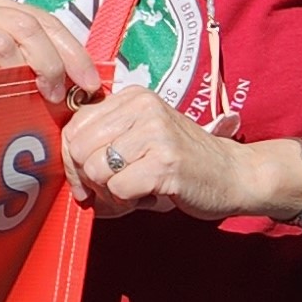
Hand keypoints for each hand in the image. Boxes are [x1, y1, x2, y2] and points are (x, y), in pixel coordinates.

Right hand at [0, 0, 91, 96]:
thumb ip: (27, 53)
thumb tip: (77, 82)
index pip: (45, 19)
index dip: (73, 52)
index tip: (91, 84)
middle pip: (27, 27)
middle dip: (52, 63)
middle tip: (59, 94)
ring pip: (2, 42)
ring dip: (24, 72)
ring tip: (32, 97)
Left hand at [59, 78, 276, 223]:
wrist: (236, 174)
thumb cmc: (182, 163)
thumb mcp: (142, 139)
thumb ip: (105, 143)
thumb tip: (64, 167)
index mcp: (132, 98)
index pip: (74, 126)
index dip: (72, 160)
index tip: (87, 180)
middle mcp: (143, 108)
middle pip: (78, 150)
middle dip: (87, 180)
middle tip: (112, 191)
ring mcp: (156, 134)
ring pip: (95, 170)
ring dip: (109, 194)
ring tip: (135, 193)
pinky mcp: (165, 163)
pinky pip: (118, 190)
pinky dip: (126, 204)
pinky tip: (146, 198)